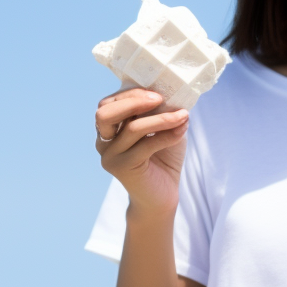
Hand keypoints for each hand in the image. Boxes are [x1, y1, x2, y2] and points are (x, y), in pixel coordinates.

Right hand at [94, 88, 188, 216]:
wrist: (162, 195)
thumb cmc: (163, 158)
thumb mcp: (161, 128)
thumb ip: (158, 111)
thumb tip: (170, 91)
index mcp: (108, 128)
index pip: (110, 102)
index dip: (132, 94)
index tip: (159, 93)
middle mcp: (104, 141)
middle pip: (106, 112)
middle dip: (134, 101)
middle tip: (160, 99)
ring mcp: (110, 156)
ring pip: (132, 128)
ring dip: (161, 118)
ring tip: (183, 115)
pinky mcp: (122, 168)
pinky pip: (146, 145)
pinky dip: (167, 135)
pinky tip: (182, 130)